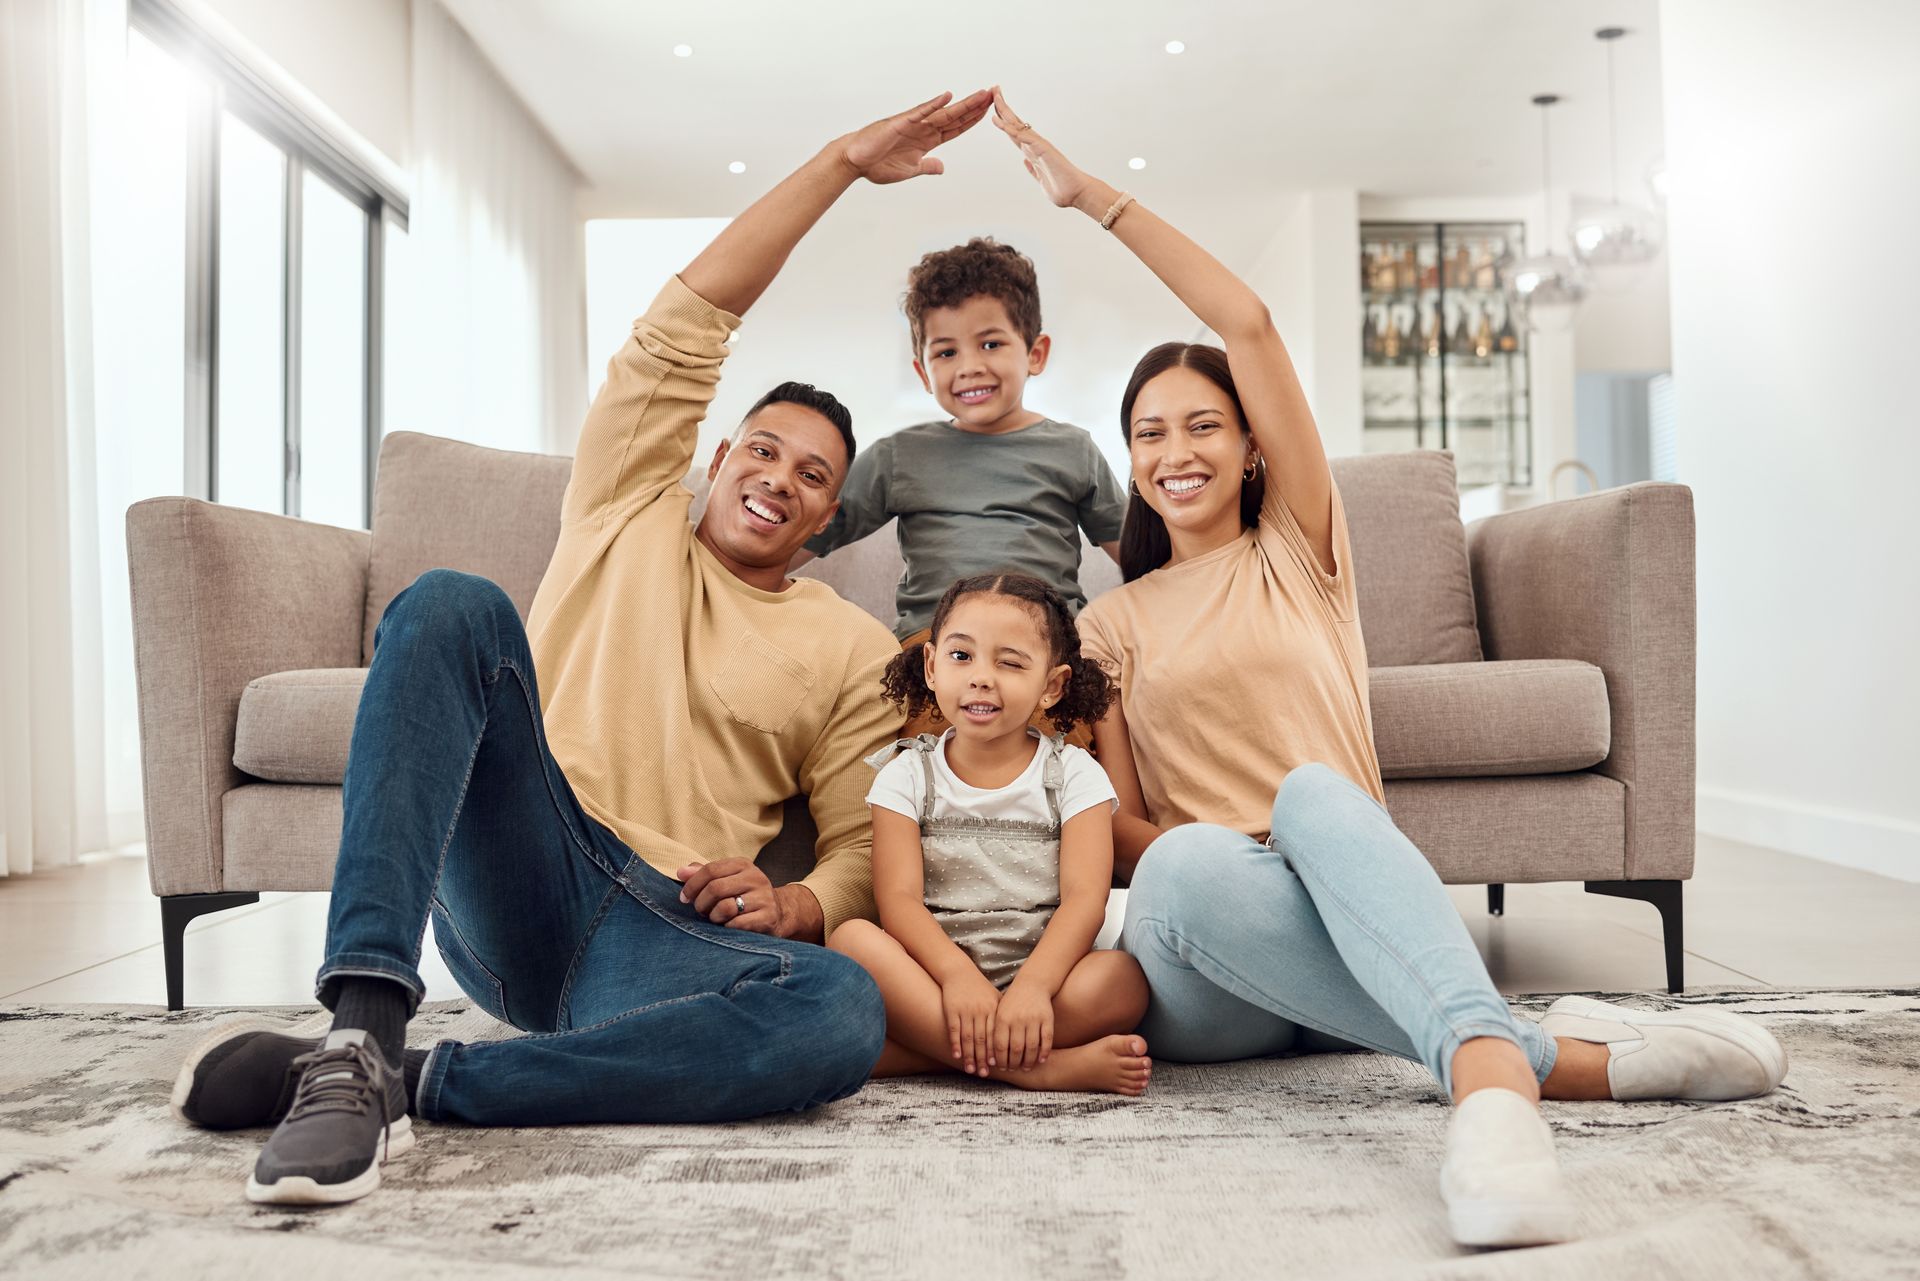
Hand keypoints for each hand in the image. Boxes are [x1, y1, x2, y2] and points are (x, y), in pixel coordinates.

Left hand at [676, 859, 782, 933]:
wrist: (778, 913)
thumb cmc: (743, 896)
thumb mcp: (726, 880)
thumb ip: (703, 874)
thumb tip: (681, 872)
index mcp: (742, 864)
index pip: (710, 870)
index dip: (692, 885)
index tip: (684, 898)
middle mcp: (755, 878)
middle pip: (715, 888)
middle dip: (701, 903)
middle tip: (701, 911)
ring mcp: (763, 897)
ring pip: (724, 907)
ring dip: (713, 917)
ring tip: (715, 919)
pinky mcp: (767, 917)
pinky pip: (736, 925)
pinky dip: (726, 928)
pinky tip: (728, 927)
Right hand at [839, 89, 992, 185]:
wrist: (855, 161)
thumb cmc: (878, 164)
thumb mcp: (910, 170)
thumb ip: (927, 167)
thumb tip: (942, 168)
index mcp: (927, 141)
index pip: (955, 129)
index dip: (972, 121)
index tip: (988, 113)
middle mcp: (923, 129)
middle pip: (955, 117)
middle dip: (975, 107)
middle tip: (994, 95)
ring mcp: (913, 124)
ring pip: (944, 112)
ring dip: (963, 104)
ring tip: (982, 94)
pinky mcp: (901, 122)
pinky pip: (920, 112)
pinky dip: (933, 104)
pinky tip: (948, 97)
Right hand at [939, 969, 1002, 1075]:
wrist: (959, 972)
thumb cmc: (979, 987)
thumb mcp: (994, 998)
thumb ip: (1003, 1014)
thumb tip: (1015, 1034)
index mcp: (993, 1009)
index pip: (996, 1034)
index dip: (996, 1051)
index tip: (997, 1065)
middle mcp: (981, 1011)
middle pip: (983, 1039)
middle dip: (983, 1058)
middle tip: (984, 1074)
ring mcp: (966, 1011)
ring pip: (968, 1038)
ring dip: (969, 1056)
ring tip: (970, 1070)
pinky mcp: (952, 1010)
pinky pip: (954, 1031)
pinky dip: (955, 1044)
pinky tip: (957, 1056)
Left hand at [990, 87, 1093, 210]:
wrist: (1078, 194)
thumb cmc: (1063, 189)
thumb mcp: (1041, 179)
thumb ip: (1032, 170)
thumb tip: (1025, 161)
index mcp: (1033, 152)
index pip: (1014, 133)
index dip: (1004, 120)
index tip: (995, 109)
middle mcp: (1034, 145)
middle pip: (1014, 122)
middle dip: (1003, 107)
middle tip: (994, 90)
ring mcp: (1038, 145)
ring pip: (1016, 124)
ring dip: (1004, 110)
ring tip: (994, 94)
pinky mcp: (1041, 148)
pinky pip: (1021, 136)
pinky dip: (1008, 128)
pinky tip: (997, 120)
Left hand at [993, 980, 1054, 1071]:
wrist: (1032, 984)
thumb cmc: (1012, 1003)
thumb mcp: (999, 1013)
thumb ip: (995, 1034)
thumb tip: (991, 1061)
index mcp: (1003, 1018)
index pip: (1000, 1046)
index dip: (1001, 1060)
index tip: (1002, 1068)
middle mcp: (1018, 1018)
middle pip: (1016, 1049)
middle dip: (1014, 1063)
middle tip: (1014, 1070)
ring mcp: (1033, 1018)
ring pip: (1032, 1046)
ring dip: (1029, 1061)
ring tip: (1027, 1068)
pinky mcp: (1047, 1018)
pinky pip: (1047, 1039)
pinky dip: (1044, 1052)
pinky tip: (1041, 1060)